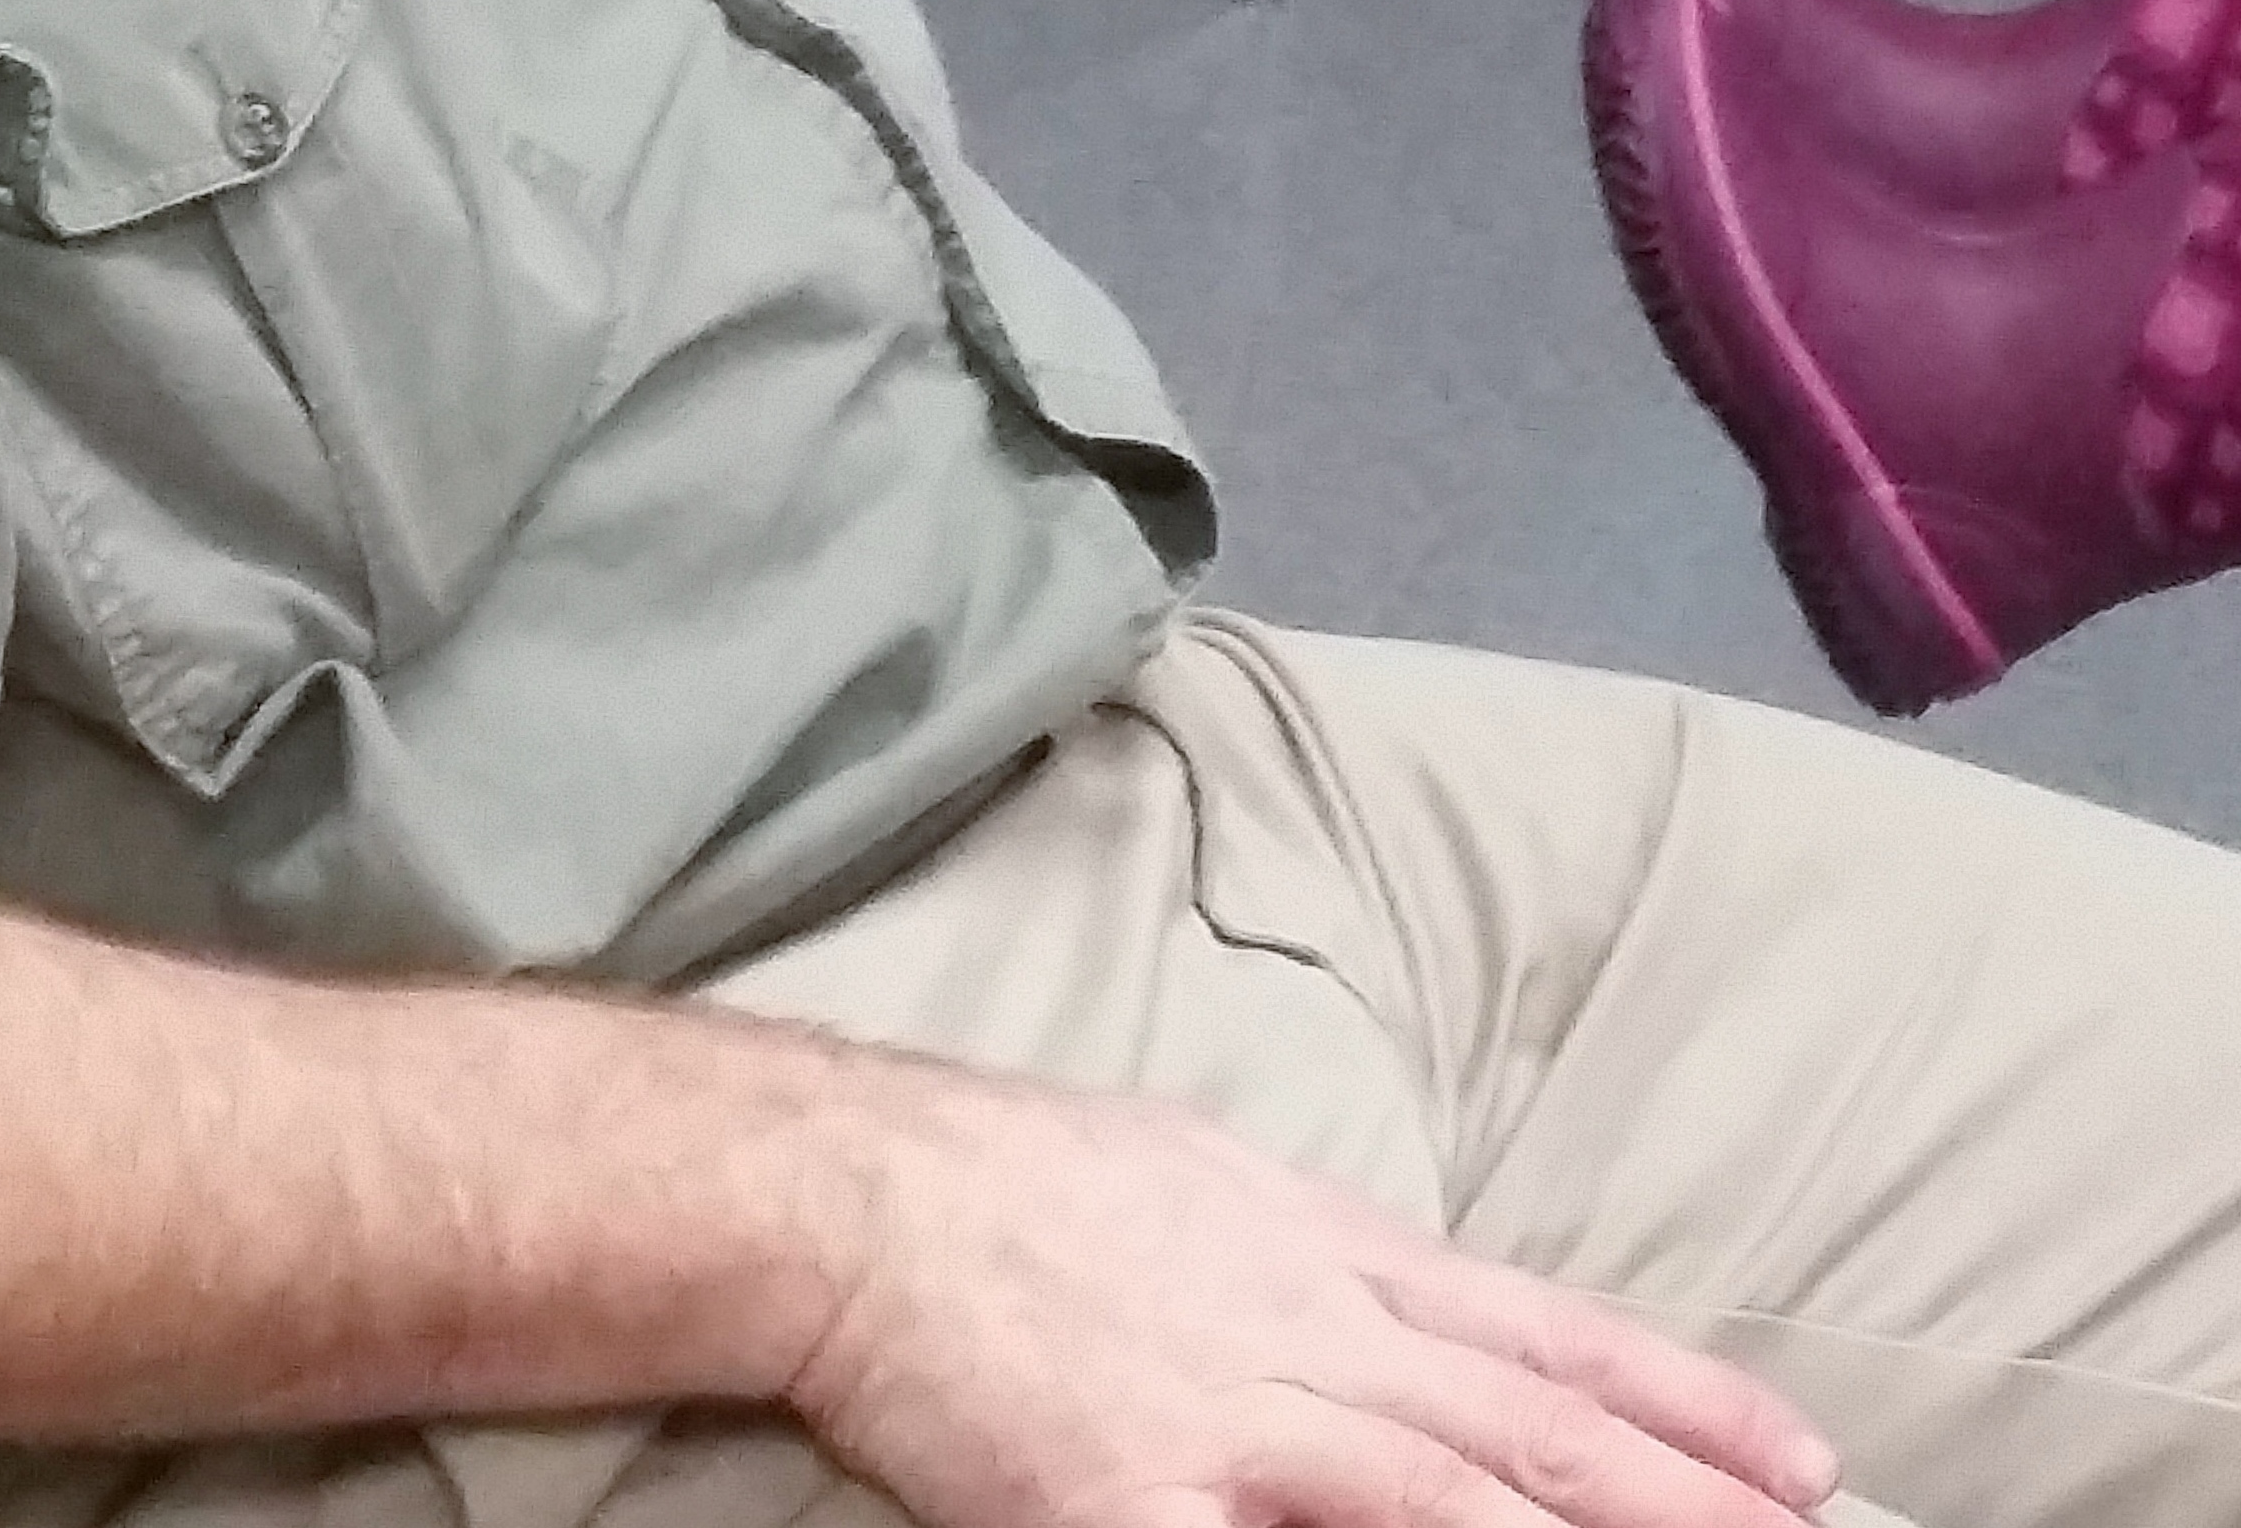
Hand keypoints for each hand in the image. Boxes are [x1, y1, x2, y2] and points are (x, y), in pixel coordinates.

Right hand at [789, 1066, 1839, 1527]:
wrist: (870, 1194)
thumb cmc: (1028, 1182)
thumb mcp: (1213, 1180)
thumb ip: (1327, 1261)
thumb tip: (1424, 1318)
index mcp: (1329, 1250)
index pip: (1546, 1335)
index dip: (1682, 1400)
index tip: (1803, 1459)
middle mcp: (1309, 1335)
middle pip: (1527, 1435)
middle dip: (1680, 1502)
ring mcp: (1230, 1428)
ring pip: (1439, 1508)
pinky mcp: (1131, 1512)